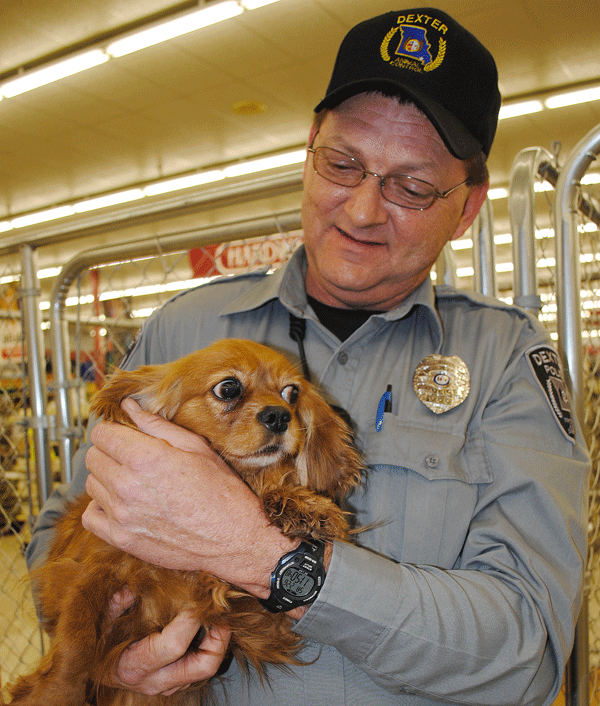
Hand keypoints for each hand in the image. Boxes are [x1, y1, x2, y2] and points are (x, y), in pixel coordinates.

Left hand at [83, 398, 295, 595]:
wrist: (234, 539)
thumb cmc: (222, 492)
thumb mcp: (196, 447)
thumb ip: (157, 425)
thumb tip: (130, 407)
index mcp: (145, 458)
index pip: (101, 434)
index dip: (113, 429)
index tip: (124, 434)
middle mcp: (127, 486)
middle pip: (93, 457)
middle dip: (109, 451)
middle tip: (132, 456)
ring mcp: (122, 515)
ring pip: (92, 485)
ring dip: (107, 479)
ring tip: (134, 482)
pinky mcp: (122, 539)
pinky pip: (90, 517)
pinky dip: (101, 508)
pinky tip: (122, 504)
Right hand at [103, 588, 230, 695]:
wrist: (94, 672)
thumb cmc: (98, 644)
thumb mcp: (101, 620)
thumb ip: (118, 601)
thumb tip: (137, 583)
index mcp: (135, 665)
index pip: (174, 645)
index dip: (191, 619)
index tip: (197, 597)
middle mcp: (154, 680)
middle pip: (203, 665)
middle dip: (219, 636)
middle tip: (221, 611)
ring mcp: (167, 685)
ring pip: (206, 669)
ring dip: (218, 641)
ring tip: (218, 615)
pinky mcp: (175, 684)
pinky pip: (199, 668)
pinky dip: (209, 646)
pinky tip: (206, 626)